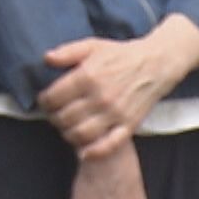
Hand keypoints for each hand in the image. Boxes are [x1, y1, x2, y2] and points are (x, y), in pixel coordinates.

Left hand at [41, 17, 198, 158]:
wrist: (155, 64)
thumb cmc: (119, 54)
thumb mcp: (91, 46)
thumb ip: (66, 52)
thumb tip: (46, 59)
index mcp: (87, 77)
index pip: (53, 98)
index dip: (43, 102)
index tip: (44, 101)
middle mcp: (100, 98)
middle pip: (64, 118)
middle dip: (53, 118)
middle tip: (54, 115)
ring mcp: (115, 113)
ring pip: (81, 134)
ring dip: (68, 134)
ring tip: (66, 128)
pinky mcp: (129, 125)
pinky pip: (109, 145)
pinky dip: (93, 152)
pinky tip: (83, 151)